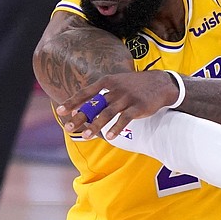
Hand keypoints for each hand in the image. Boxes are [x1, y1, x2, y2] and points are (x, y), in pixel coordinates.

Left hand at [55, 71, 179, 138]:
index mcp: (107, 82)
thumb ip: (100, 94)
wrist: (161, 83)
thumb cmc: (134, 86)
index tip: (59, 111)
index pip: (85, 93)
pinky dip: (117, 128)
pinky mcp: (138, 106)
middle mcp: (115, 89)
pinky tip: (110, 137)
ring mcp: (127, 98)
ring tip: (86, 136)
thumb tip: (81, 107)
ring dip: (96, 125)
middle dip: (80, 117)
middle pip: (94, 105)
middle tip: (68, 127)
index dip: (72, 102)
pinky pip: (125, 118)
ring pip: (108, 113)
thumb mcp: (116, 84)